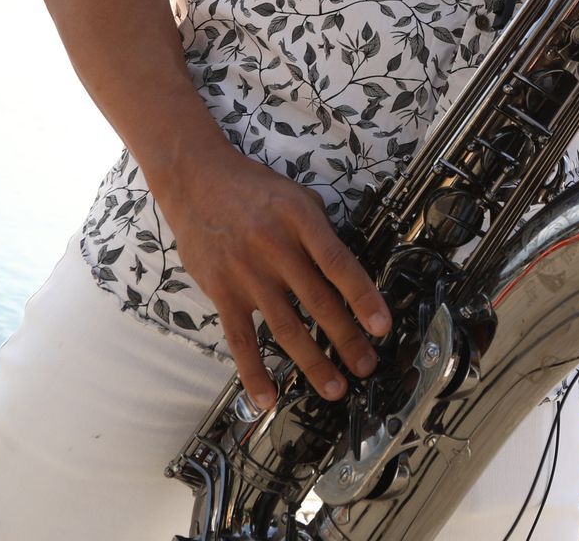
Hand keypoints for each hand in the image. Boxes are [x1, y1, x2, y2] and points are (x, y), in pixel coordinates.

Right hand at [154, 142, 392, 409]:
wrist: (195, 181)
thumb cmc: (254, 189)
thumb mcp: (297, 195)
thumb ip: (321, 230)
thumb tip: (347, 271)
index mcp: (301, 221)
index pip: (340, 264)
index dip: (364, 297)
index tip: (383, 327)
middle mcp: (275, 247)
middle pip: (318, 302)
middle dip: (347, 339)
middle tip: (367, 366)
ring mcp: (247, 273)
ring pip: (286, 327)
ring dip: (313, 361)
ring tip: (336, 387)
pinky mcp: (221, 291)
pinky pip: (240, 339)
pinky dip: (254, 371)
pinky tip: (268, 398)